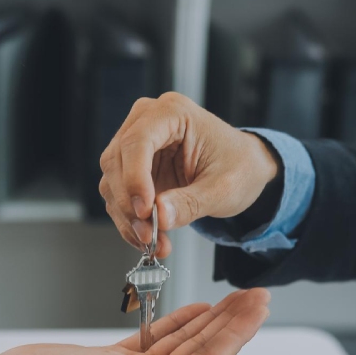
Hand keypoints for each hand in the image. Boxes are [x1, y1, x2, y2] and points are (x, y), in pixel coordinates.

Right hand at [0, 288, 268, 354]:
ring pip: (182, 344)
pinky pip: (155, 341)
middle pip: (204, 351)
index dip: (239, 332)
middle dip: (232, 323)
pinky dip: (175, 323)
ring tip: (235, 298)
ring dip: (209, 320)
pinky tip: (196, 310)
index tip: (260, 306)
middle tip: (257, 295)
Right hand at [99, 92, 278, 257]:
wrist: (243, 171)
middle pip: (116, 162)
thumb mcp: (223, 188)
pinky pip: (119, 199)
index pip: (138, 141)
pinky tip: (150, 238)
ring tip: (154, 242)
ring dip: (128, 219)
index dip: (135, 178)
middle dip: (129, 205)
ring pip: (112, 184)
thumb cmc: (239, 167)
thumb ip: (191, 202)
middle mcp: (146, 123)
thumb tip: (159, 216)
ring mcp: (136, 147)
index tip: (145, 211)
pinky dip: (130, 223)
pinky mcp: (133, 171)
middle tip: (149, 235)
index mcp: (172, 113)